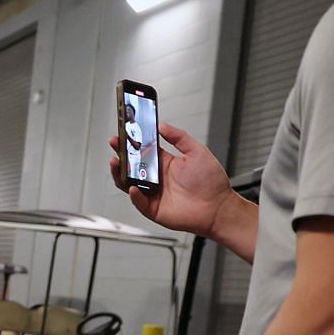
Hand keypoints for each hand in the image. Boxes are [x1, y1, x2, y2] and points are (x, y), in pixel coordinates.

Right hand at [108, 123, 234, 239]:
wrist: (218, 207)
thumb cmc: (211, 182)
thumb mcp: (197, 152)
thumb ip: (179, 137)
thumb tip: (162, 126)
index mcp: (165, 164)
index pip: (143, 151)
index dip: (132, 142)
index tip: (125, 131)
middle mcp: (156, 178)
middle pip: (131, 166)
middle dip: (121, 154)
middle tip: (115, 142)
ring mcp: (153, 193)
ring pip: (128, 183)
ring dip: (119, 173)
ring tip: (116, 163)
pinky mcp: (153, 208)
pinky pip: (138, 201)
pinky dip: (134, 195)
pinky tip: (133, 186)